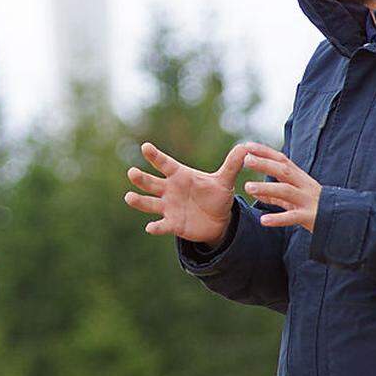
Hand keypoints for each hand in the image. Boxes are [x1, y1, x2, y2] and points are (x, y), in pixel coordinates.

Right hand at [124, 142, 248, 244]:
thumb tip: (246, 147)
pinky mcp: (172, 224)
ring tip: (128, 197)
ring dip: (138, 201)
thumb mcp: (225, 180)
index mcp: (180, 175)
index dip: (155, 156)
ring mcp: (168, 207)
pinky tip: (150, 227)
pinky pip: (162, 225)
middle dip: (141, 178)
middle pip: (151, 182)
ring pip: (149, 203)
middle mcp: (169, 189)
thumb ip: (232, 165)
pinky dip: (156, 227)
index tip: (145, 147)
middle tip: (131, 172)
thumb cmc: (216, 195)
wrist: (217, 220)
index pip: (165, 164)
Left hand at [241, 142, 321, 232]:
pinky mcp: (310, 217)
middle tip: (246, 159)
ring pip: (286, 191)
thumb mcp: (296, 198)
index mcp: (301, 178)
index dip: (265, 152)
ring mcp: (308, 200)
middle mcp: (304, 186)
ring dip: (266, 187)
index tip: (247, 146)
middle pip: (284, 171)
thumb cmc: (317, 207)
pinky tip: (264, 221)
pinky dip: (278, 219)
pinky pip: (293, 217)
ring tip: (247, 187)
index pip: (282, 160)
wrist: (346, 221)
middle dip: (265, 164)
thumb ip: (276, 196)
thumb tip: (257, 193)